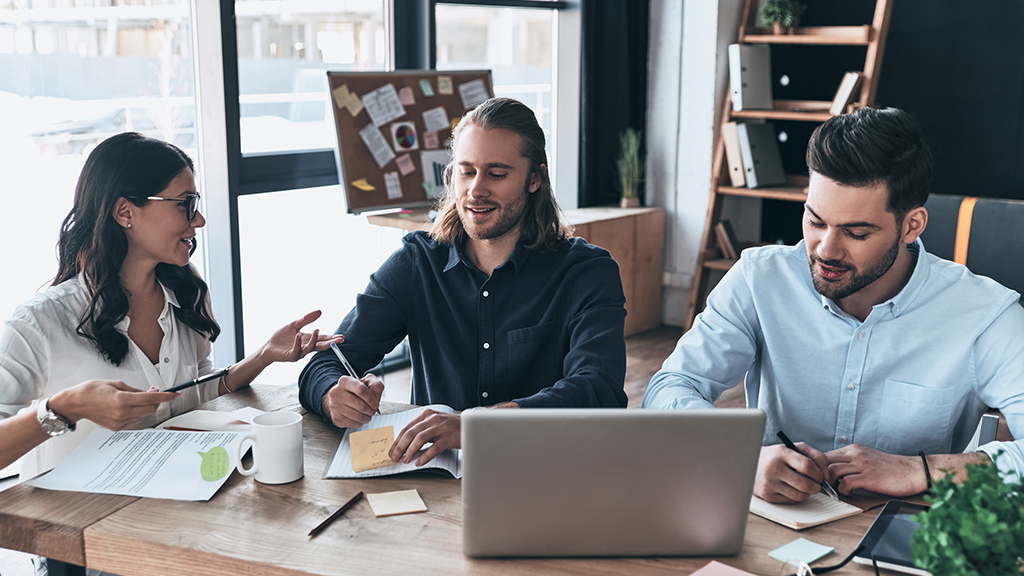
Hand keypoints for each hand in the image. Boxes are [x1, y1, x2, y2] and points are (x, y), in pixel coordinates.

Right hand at [49, 380, 179, 430]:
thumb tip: (151, 392)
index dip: (166, 397)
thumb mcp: (117, 384)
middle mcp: (122, 413)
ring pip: (144, 415)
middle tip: (153, 392)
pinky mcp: (117, 427)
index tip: (176, 394)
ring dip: (146, 407)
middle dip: (156, 401)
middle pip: (151, 409)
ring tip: (133, 398)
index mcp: (122, 400)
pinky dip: (137, 413)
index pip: (151, 399)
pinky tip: (128, 407)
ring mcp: (119, 422)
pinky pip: (135, 420)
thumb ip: (136, 389)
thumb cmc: (92, 390)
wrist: (76, 403)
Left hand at [260, 310, 343, 363]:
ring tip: (317, 330)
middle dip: (330, 343)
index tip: (341, 337)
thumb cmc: (281, 337)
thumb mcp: (295, 325)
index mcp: (307, 340)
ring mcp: (298, 353)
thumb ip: (306, 319)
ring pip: (309, 348)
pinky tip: (298, 336)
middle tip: (339, 340)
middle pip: (320, 346)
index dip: (331, 338)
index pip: (322, 339)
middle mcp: (305, 348)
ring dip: (314, 340)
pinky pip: (296, 350)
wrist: (268, 347)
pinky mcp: (290, 356)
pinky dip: (298, 343)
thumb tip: (320, 311)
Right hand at [323, 374, 383, 428]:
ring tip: (368, 414)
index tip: (376, 404)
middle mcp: (337, 393)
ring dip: (367, 417)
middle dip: (371, 410)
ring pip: (358, 416)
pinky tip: (360, 417)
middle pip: (361, 406)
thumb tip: (376, 399)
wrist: (341, 396)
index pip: (361, 390)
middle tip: (373, 410)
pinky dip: (360, 422)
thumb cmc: (356, 389)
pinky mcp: (336, 418)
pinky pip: (354, 423)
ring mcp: (335, 406)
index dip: (371, 399)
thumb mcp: (368, 381)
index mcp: (345, 381)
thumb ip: (376, 386)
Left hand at [389, 409, 460, 466]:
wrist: (471, 426)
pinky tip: (419, 462)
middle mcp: (432, 419)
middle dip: (400, 447)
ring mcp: (441, 427)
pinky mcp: (448, 437)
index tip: (391, 451)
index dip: (397, 441)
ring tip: (405, 460)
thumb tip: (405, 446)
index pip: (407, 428)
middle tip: (394, 458)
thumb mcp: (434, 425)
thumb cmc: (451, 428)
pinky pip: (434, 448)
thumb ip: (421, 431)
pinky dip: (425, 456)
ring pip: (420, 438)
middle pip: (410, 433)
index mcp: (426, 415)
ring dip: (410, 451)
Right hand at [754, 442, 830, 503]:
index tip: (819, 475)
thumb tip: (826, 475)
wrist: (749, 462)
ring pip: (800, 496)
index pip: (807, 466)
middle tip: (815, 483)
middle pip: (805, 485)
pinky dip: (796, 496)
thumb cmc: (778, 456)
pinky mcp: (767, 495)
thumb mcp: (795, 448)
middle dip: (816, 486)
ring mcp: (769, 483)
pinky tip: (792, 488)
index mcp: (781, 453)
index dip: (818, 473)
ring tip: (803, 485)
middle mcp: (773, 468)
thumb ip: (816, 456)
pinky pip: (791, 501)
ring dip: (807, 493)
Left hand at [826, 444, 926, 496]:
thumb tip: (835, 471)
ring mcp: (862, 465)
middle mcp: (856, 454)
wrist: (914, 471)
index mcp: (854, 449)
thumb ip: (852, 462)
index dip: (820, 467)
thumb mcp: (868, 459)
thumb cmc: (892, 468)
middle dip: (821, 475)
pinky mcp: (869, 477)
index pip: (827, 455)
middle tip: (825, 486)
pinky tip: (850, 493)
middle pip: (825, 461)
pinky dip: (843, 490)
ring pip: (832, 471)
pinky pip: (846, 483)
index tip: (821, 478)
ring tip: (837, 490)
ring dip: (830, 483)